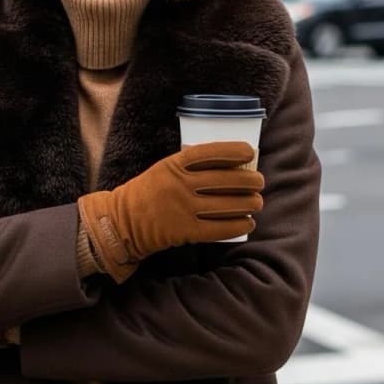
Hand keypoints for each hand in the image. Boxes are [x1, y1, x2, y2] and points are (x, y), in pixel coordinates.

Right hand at [78, 141, 263, 283]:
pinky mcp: (185, 231)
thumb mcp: (164, 169)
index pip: (210, 153)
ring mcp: (183, 209)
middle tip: (259, 183)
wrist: (124, 221)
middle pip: (225, 180)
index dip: (233, 151)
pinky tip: (247, 222)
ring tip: (257, 203)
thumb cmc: (149, 192)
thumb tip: (230, 166)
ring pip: (226, 205)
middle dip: (249, 181)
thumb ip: (190, 166)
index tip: (250, 152)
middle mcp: (180, 185)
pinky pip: (219, 228)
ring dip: (248, 204)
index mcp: (175, 165)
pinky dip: (237, 225)